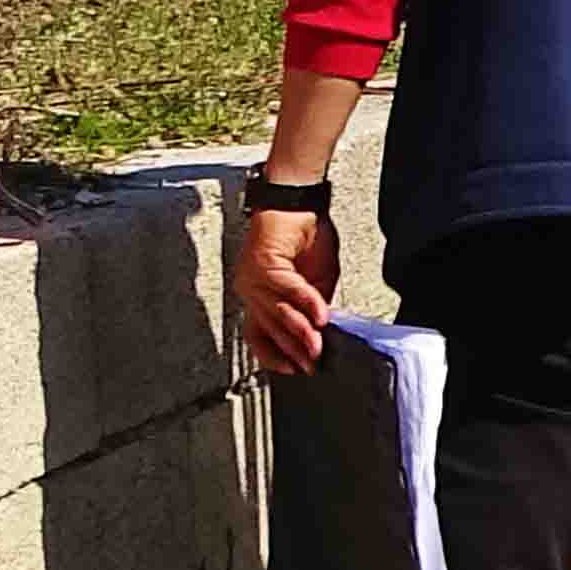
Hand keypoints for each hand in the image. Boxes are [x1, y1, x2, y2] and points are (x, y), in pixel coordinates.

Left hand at [237, 207, 340, 379]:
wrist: (297, 200)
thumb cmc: (306, 233)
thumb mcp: (317, 277)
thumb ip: (314, 302)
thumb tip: (320, 328)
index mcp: (259, 295)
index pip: (260, 333)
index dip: (275, 354)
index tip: (295, 369)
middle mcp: (250, 290)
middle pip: (269, 328)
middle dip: (293, 349)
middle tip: (311, 364)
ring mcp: (253, 278)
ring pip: (277, 312)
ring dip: (300, 331)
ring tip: (316, 347)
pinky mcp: (264, 263)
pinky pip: (288, 289)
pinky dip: (306, 303)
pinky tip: (320, 316)